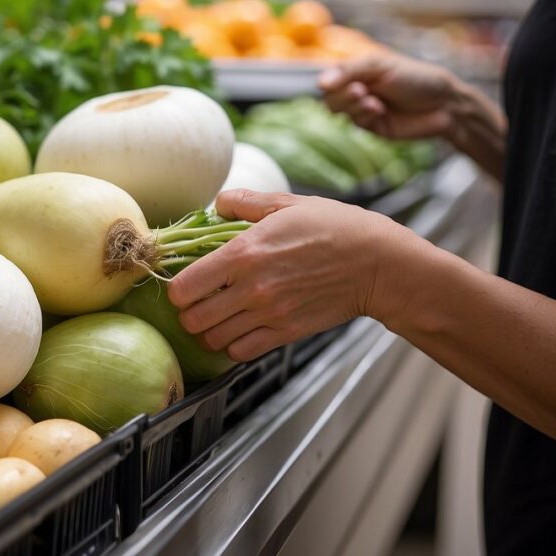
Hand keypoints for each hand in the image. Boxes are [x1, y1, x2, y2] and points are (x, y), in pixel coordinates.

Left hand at [167, 188, 414, 361]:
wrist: (378, 264)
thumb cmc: (335, 228)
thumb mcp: (287, 204)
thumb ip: (245, 203)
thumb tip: (218, 202)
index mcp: (244, 252)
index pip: (185, 286)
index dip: (177, 288)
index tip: (185, 283)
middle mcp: (251, 288)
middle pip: (192, 319)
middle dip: (188, 313)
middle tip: (197, 303)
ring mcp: (268, 314)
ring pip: (213, 339)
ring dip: (208, 331)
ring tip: (216, 318)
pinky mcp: (286, 332)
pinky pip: (241, 352)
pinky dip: (232, 346)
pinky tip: (238, 330)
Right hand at [318, 53, 459, 141]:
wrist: (444, 103)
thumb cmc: (416, 77)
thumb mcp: (381, 65)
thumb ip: (350, 71)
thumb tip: (319, 83)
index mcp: (359, 72)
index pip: (329, 79)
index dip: (329, 82)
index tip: (331, 83)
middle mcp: (357, 90)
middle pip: (329, 98)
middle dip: (342, 96)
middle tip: (360, 90)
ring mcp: (364, 110)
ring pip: (339, 112)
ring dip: (353, 106)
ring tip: (374, 102)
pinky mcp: (372, 127)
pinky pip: (355, 123)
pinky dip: (364, 116)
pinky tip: (379, 110)